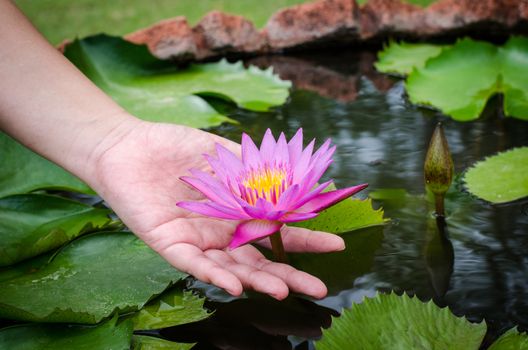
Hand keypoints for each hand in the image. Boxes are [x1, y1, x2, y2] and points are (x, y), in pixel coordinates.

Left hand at [88, 117, 344, 299]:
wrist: (130, 146)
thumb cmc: (177, 147)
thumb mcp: (224, 154)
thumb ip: (255, 169)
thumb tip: (296, 176)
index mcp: (237, 212)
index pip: (277, 231)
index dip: (305, 239)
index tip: (336, 243)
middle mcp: (222, 233)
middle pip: (259, 260)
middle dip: (289, 274)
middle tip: (319, 288)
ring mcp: (197, 241)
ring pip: (231, 269)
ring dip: (257, 282)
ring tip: (285, 291)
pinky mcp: (170, 243)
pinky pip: (194, 265)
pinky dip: (214, 276)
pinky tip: (236, 286)